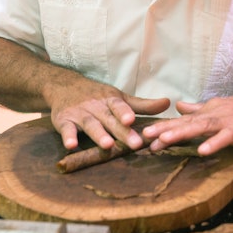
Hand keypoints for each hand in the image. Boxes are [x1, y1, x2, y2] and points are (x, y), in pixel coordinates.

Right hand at [44, 73, 169, 149]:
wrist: (64, 86)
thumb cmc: (98, 95)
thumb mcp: (120, 97)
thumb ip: (143, 105)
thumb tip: (168, 103)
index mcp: (110, 100)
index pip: (120, 106)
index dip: (126, 113)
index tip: (133, 120)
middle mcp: (96, 106)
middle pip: (109, 119)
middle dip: (122, 131)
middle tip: (135, 144)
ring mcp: (80, 113)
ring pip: (90, 125)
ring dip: (98, 134)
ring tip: (107, 145)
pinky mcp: (64, 121)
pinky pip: (66, 130)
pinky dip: (68, 137)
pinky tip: (71, 146)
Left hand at [143, 92, 232, 154]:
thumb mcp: (220, 108)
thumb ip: (199, 109)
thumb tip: (179, 106)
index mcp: (208, 111)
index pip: (182, 121)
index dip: (163, 128)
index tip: (143, 136)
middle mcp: (214, 115)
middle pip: (186, 123)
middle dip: (164, 130)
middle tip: (143, 137)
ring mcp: (227, 123)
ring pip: (201, 127)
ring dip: (182, 133)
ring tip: (164, 140)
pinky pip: (226, 138)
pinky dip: (215, 143)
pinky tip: (202, 151)